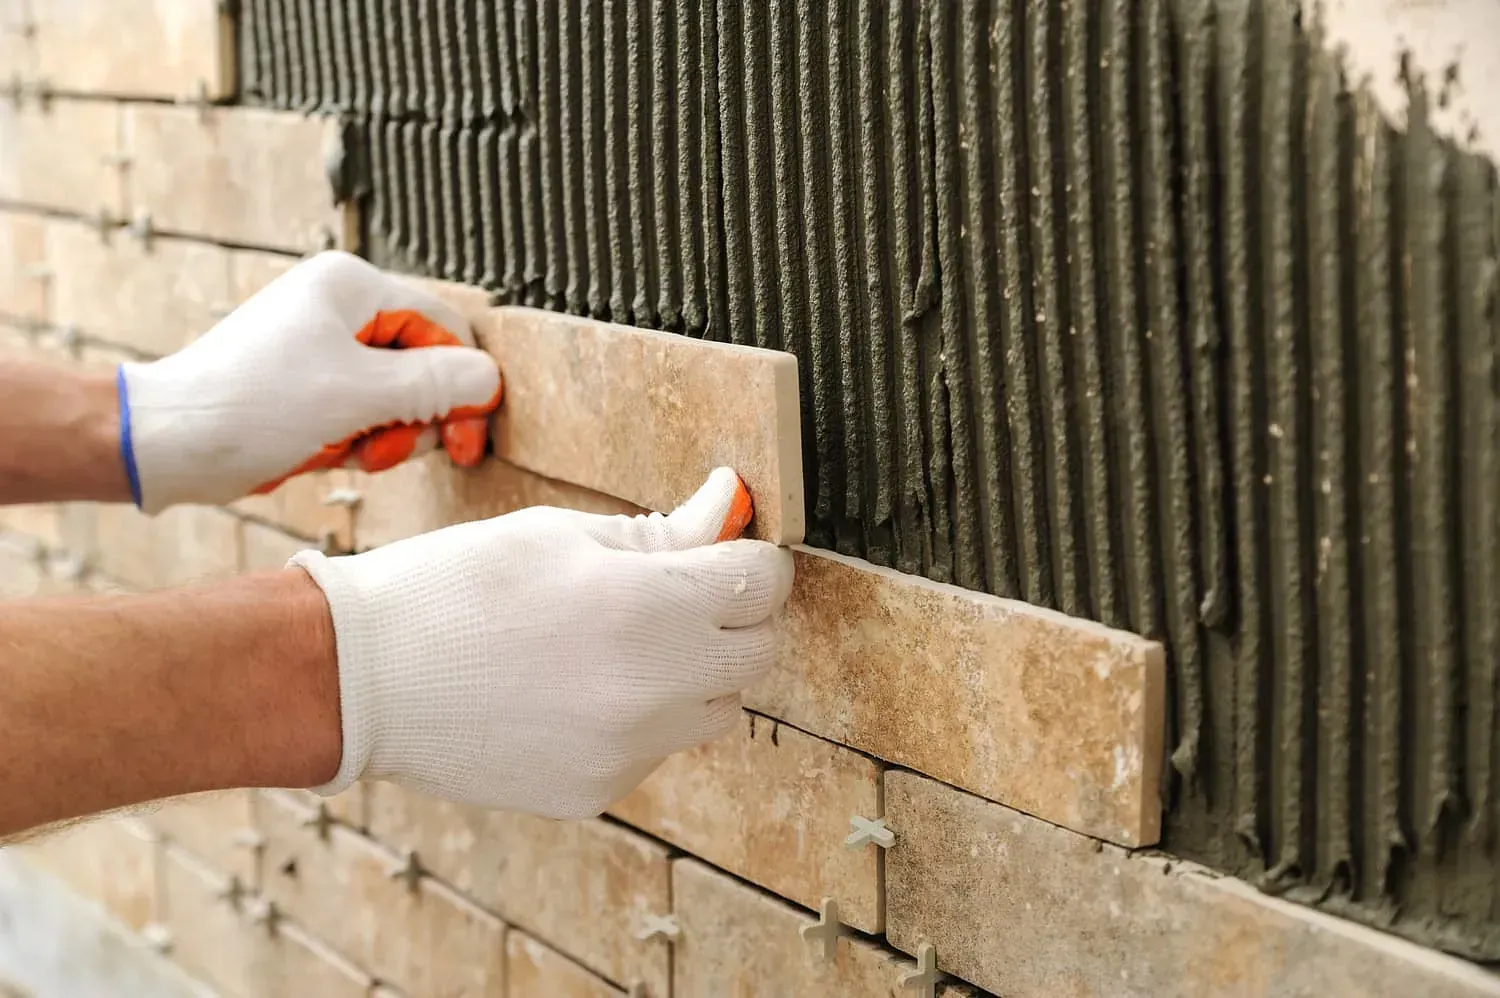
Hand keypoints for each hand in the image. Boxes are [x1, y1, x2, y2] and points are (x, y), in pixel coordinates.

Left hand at [118, 251, 501, 511]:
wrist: (164, 442)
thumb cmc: (250, 407)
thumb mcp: (361, 394)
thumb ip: (439, 384)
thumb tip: (490, 380)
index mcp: (354, 286)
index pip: (448, 329)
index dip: (465, 387)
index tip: (461, 442)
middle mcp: (341, 306)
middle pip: (426, 364)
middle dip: (415, 417)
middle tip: (390, 450)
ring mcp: (324, 344)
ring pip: (398, 395)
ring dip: (385, 434)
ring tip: (348, 452)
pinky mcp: (309, 382)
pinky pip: (364, 410)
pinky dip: (356, 439)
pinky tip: (326, 452)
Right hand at [290, 468, 790, 818]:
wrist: (358, 677)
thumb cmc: (453, 586)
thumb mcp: (560, 534)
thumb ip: (661, 532)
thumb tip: (727, 501)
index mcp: (648, 605)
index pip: (763, 583)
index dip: (749, 560)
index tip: (725, 553)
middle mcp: (653, 687)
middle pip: (760, 653)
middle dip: (734, 618)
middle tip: (679, 597)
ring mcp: (628, 750)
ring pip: (716, 709)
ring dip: (694, 674)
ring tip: (618, 648)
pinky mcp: (598, 792)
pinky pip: (656, 750)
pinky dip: (638, 720)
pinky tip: (573, 694)